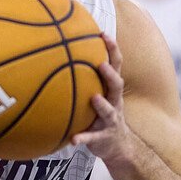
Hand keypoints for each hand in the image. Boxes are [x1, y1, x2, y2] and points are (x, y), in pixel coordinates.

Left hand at [72, 33, 133, 161]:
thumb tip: (63, 52)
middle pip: (117, 85)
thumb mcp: (99, 93)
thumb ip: (86, 77)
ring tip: (94, 98)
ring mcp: (110, 120)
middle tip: (101, 64)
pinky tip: (73, 140)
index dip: (112, 50)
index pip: (115, 65)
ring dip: (102, 105)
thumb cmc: (102, 113)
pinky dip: (83, 138)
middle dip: (110, 74)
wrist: (117, 145)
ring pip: (109, 111)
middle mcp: (114, 102)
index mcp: (111, 90)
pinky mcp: (102, 137)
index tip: (103, 34)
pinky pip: (92, 138)